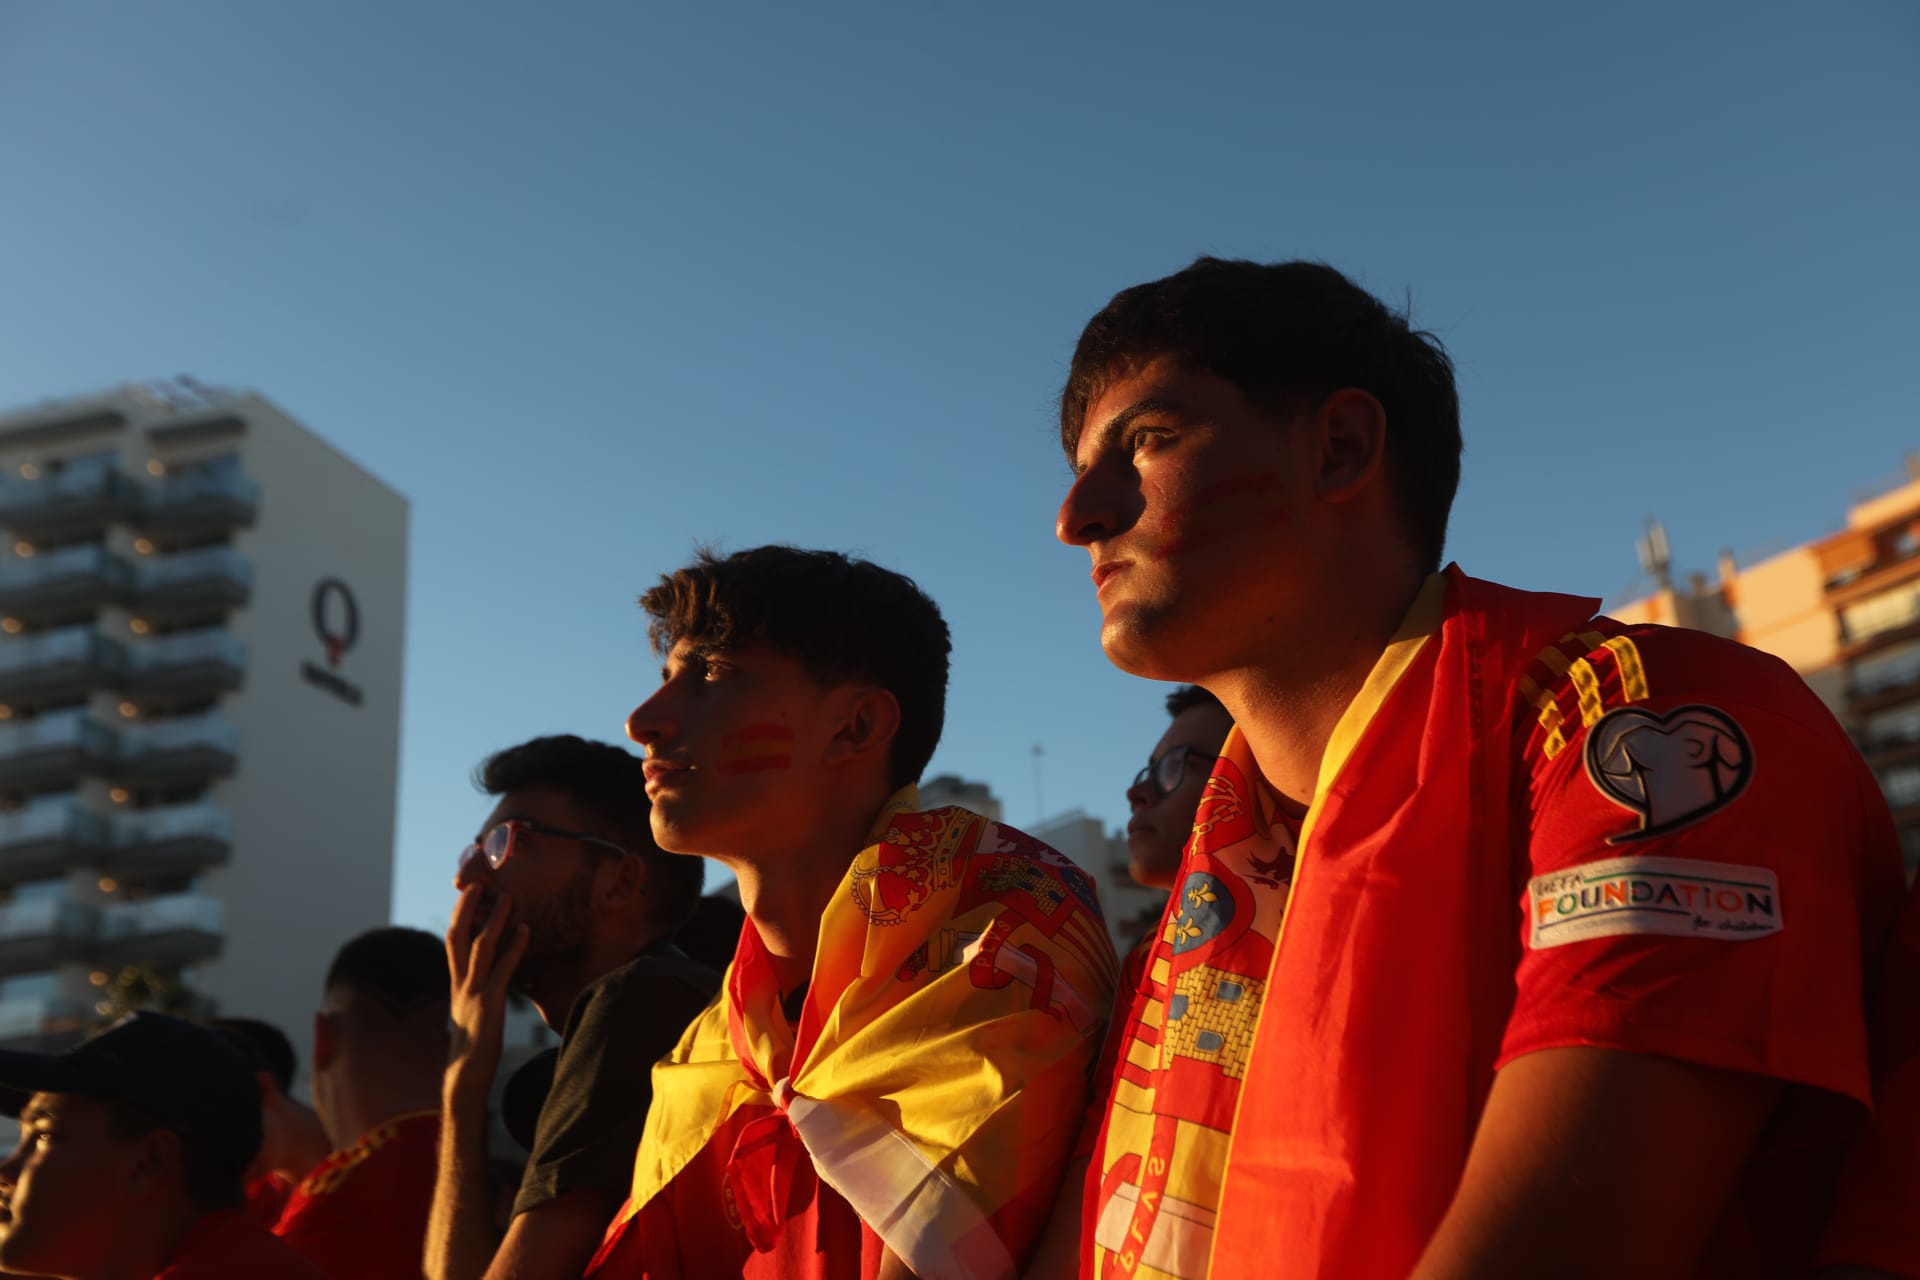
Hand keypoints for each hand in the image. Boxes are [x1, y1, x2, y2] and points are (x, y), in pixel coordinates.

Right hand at [444, 882, 529, 1109]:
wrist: (465, 1076)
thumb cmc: (473, 1046)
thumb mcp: (472, 1012)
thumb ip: (477, 991)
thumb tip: (490, 975)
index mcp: (456, 984)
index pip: (453, 942)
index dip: (460, 916)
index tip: (469, 892)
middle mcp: (460, 984)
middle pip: (457, 937)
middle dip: (467, 908)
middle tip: (478, 882)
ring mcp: (473, 993)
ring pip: (481, 947)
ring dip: (495, 920)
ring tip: (508, 897)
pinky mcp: (490, 1004)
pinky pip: (503, 969)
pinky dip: (515, 947)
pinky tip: (526, 930)